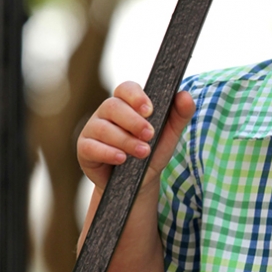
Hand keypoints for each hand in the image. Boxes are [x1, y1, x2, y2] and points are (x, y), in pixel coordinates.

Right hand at [77, 82, 195, 190]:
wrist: (139, 183)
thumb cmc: (152, 152)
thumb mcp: (169, 135)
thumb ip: (179, 115)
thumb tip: (186, 96)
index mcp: (126, 103)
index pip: (126, 88)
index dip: (136, 96)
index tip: (150, 110)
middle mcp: (106, 112)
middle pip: (113, 106)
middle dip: (133, 121)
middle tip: (150, 135)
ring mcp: (93, 129)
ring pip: (103, 128)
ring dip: (125, 140)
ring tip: (143, 152)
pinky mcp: (85, 149)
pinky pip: (91, 147)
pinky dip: (108, 152)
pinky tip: (121, 159)